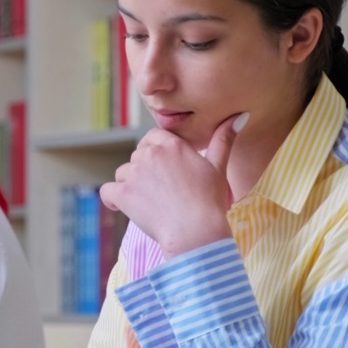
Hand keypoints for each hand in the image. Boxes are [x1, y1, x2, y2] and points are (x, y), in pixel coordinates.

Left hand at [100, 112, 245, 258]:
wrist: (196, 231)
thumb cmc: (210, 201)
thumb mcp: (219, 167)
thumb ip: (224, 140)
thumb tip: (240, 116)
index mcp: (171, 145)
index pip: (152, 137)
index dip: (154, 151)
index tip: (162, 168)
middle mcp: (150, 154)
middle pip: (137, 157)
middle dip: (144, 171)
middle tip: (161, 191)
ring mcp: (134, 174)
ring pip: (123, 174)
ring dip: (131, 186)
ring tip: (150, 202)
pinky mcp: (123, 194)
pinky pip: (107, 191)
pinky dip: (112, 200)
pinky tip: (121, 206)